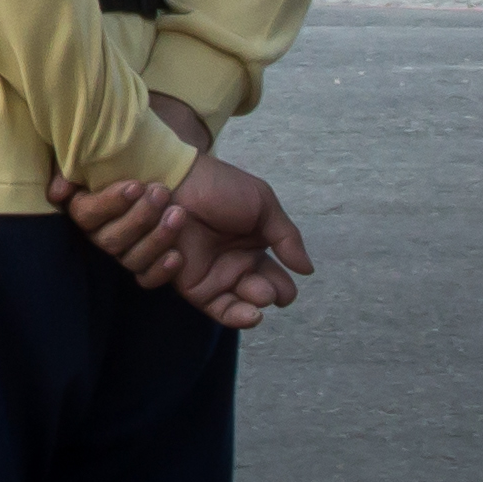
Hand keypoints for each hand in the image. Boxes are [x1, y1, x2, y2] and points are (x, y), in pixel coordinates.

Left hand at [52, 99, 314, 329]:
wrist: (174, 172)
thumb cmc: (219, 185)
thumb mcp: (261, 205)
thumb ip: (286, 237)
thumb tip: (308, 270)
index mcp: (252, 254)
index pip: (274, 285)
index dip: (281, 293)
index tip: (283, 291)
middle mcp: (229, 269)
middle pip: (252, 302)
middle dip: (262, 300)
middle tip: (263, 291)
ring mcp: (203, 274)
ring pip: (226, 308)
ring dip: (240, 307)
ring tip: (252, 300)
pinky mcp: (176, 275)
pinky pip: (199, 301)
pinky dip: (215, 305)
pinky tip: (212, 283)